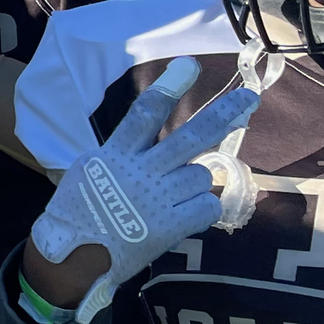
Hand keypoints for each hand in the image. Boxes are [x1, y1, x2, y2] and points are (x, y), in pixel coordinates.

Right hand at [29, 56, 260, 323]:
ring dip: (193, 184)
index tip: (189, 66)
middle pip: (189, 137)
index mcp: (114, 155)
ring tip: (169, 198)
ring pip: (201, 175)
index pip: (145, 114)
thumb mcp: (90, 170)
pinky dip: (200, 209)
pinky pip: (207, 206)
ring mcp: (156, 200)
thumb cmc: (79, 211)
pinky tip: (180, 216)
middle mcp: (138, 172)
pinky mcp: (170, 227)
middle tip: (252, 98)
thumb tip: (154, 134)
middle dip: (223, 114)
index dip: (168, 88)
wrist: (72, 258)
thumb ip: (122, 151)